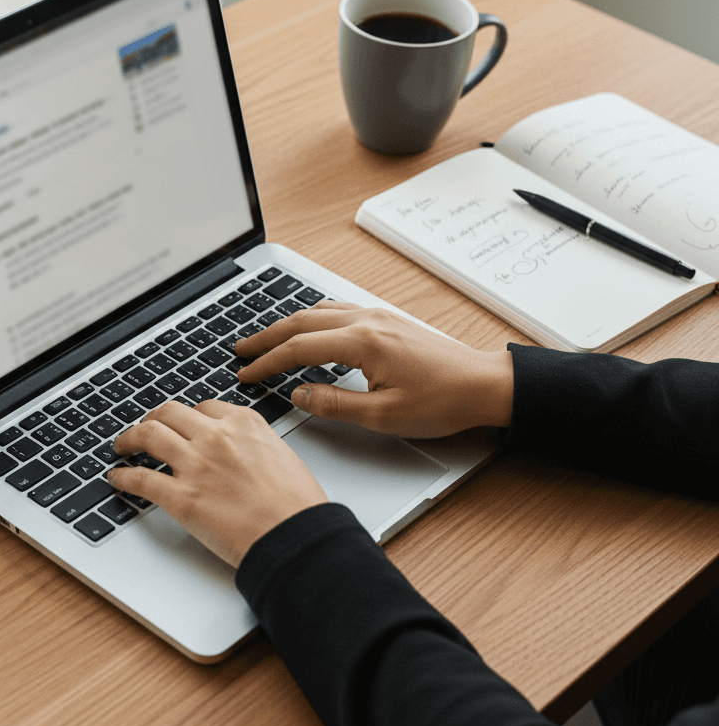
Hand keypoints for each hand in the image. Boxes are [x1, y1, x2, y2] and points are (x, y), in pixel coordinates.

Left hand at [110, 400, 327, 566]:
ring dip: (129, 438)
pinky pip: (141, 479)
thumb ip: (254, 445)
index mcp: (244, 423)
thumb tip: (240, 451)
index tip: (181, 424)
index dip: (187, 417)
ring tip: (123, 445)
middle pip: (169, 412)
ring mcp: (196, 464)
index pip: (204, 408)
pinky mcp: (181, 497)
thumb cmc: (297, 505)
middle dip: (152, 418)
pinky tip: (118, 478)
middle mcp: (216, 436)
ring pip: (148, 435)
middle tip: (145, 428)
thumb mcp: (282, 455)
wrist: (295, 537)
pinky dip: (123, 476)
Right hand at [235, 301, 513, 437]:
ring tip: (266, 339)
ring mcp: (377, 315)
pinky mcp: (387, 320)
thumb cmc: (443, 401)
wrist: (484, 385)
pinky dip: (312, 319)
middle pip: (301, 322)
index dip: (267, 362)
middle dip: (266, 336)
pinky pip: (338, 310)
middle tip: (240, 349)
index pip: (298, 348)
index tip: (246, 373)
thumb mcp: (382, 415)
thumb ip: (334, 404)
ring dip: (287, 325)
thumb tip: (298, 395)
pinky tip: (309, 329)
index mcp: (362, 342)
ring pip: (318, 312)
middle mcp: (366, 320)